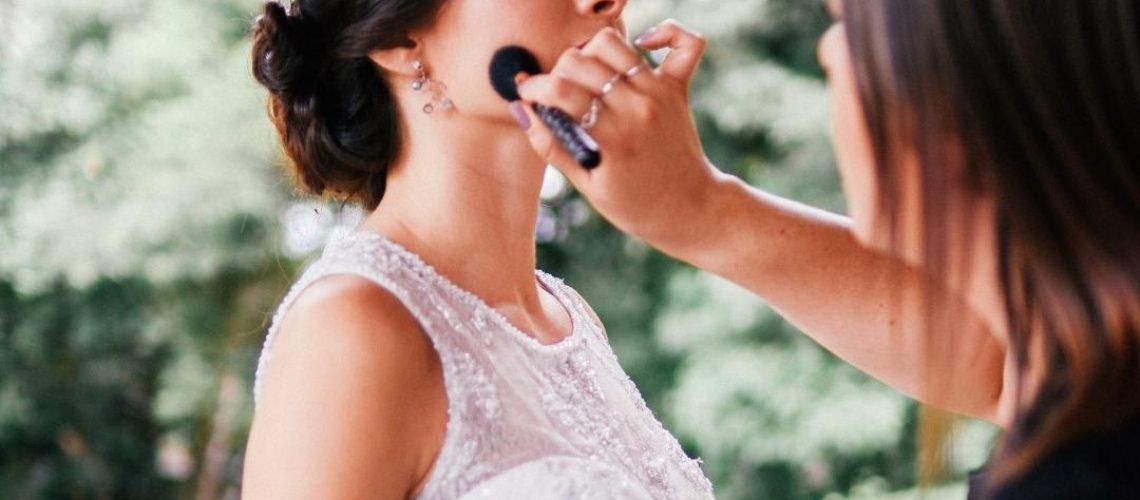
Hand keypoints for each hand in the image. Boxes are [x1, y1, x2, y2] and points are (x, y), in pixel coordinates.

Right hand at [514, 20, 723, 249]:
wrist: (691, 209)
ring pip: (614, 44)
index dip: (534, 88)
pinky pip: (683, 44)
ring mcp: (659, 94)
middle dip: (557, 71)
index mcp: (613, 138)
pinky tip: (642, 44)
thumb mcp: (588, 185)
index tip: (527, 94)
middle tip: (556, 92)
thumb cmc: (636, 205)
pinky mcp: (678, 88)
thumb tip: (523, 112)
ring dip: (591, 52)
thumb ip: (553, 147)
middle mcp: (637, 108)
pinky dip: (664, 33)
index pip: (561, 91)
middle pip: (581, 61)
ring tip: (585, 73)